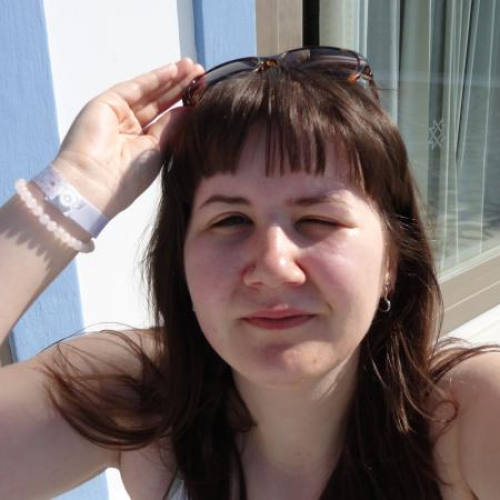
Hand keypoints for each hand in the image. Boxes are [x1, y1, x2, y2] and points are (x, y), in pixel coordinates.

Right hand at [51, 58, 203, 218]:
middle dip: (180, 88)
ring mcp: (117, 114)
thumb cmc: (126, 178)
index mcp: (140, 145)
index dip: (184, 107)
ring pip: (149, 92)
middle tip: (202, 75)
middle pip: (159, 103)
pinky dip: (155, 78)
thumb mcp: (157, 151)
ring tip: (193, 68)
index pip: (166, 120)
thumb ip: (171, 128)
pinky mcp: (107, 103)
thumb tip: (188, 110)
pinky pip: (135, 87)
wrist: (94, 183)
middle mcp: (128, 128)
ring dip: (171, 79)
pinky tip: (174, 70)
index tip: (204, 97)